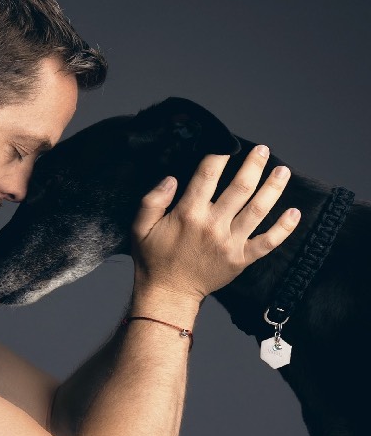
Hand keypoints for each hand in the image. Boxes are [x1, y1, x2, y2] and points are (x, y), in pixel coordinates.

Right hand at [131, 145, 300, 303]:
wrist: (169, 293)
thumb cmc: (154, 258)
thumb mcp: (140, 227)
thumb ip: (152, 200)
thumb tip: (171, 179)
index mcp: (188, 213)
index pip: (207, 175)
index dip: (219, 155)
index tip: (227, 143)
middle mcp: (213, 225)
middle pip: (240, 188)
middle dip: (253, 165)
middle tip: (263, 150)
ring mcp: (230, 243)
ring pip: (258, 210)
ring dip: (273, 188)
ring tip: (283, 171)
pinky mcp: (241, 259)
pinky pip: (268, 242)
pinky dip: (284, 229)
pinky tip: (294, 213)